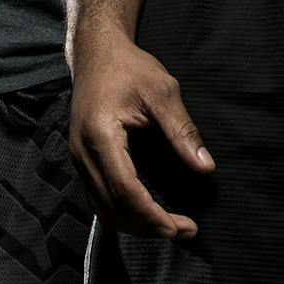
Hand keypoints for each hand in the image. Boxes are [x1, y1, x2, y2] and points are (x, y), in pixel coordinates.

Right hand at [67, 31, 214, 238]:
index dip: (152, 214)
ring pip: (102, 209)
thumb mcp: (162, 91)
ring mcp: (77, 158)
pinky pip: (99, 199)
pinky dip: (123, 213)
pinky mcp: (81, 160)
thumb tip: (206, 167)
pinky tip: (148, 214)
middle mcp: (82, 152)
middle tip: (185, 231)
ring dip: (135, 225)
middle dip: (148, 227)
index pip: (125, 188)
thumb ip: (182, 131)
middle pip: (111, 207)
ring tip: (170, 227)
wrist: (97, 52)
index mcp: (100, 134)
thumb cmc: (129, 67)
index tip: (180, 227)